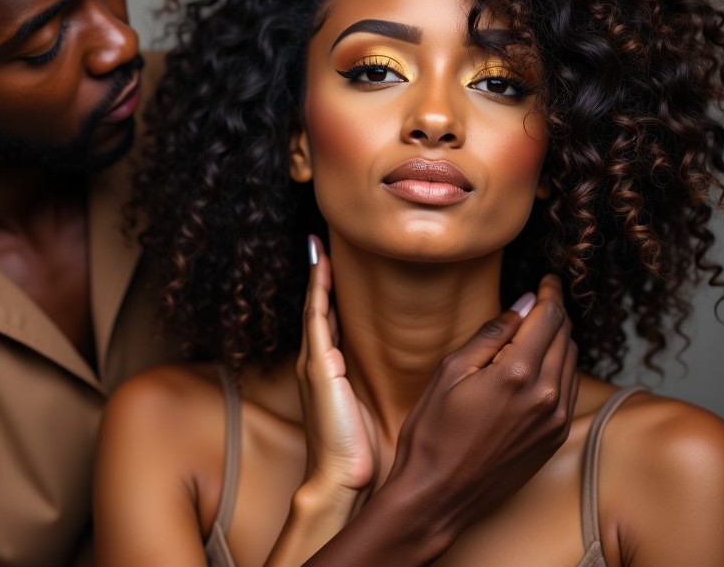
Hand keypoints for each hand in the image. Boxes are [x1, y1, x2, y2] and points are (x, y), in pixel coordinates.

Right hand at [296, 235, 377, 503]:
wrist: (338, 482)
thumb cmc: (357, 453)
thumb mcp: (369, 410)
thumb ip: (375, 385)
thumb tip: (408, 370)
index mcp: (331, 371)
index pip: (331, 320)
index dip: (331, 292)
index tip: (334, 263)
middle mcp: (319, 361)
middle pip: (318, 307)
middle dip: (319, 275)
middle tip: (321, 241)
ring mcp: (315, 361)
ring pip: (315, 306)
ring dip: (316, 274)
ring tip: (318, 244)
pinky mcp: (318, 366)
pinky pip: (316, 317)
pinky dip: (316, 289)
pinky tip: (319, 265)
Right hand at [385, 274, 578, 550]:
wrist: (437, 495)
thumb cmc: (433, 433)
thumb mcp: (450, 372)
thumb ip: (490, 335)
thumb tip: (520, 306)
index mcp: (517, 374)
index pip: (548, 318)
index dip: (550, 293)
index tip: (547, 280)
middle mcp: (545, 396)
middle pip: (565, 337)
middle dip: (554, 313)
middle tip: (539, 301)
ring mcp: (553, 420)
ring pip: (571, 362)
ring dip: (558, 340)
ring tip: (536, 331)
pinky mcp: (552, 438)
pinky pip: (570, 390)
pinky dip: (560, 368)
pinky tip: (538, 365)